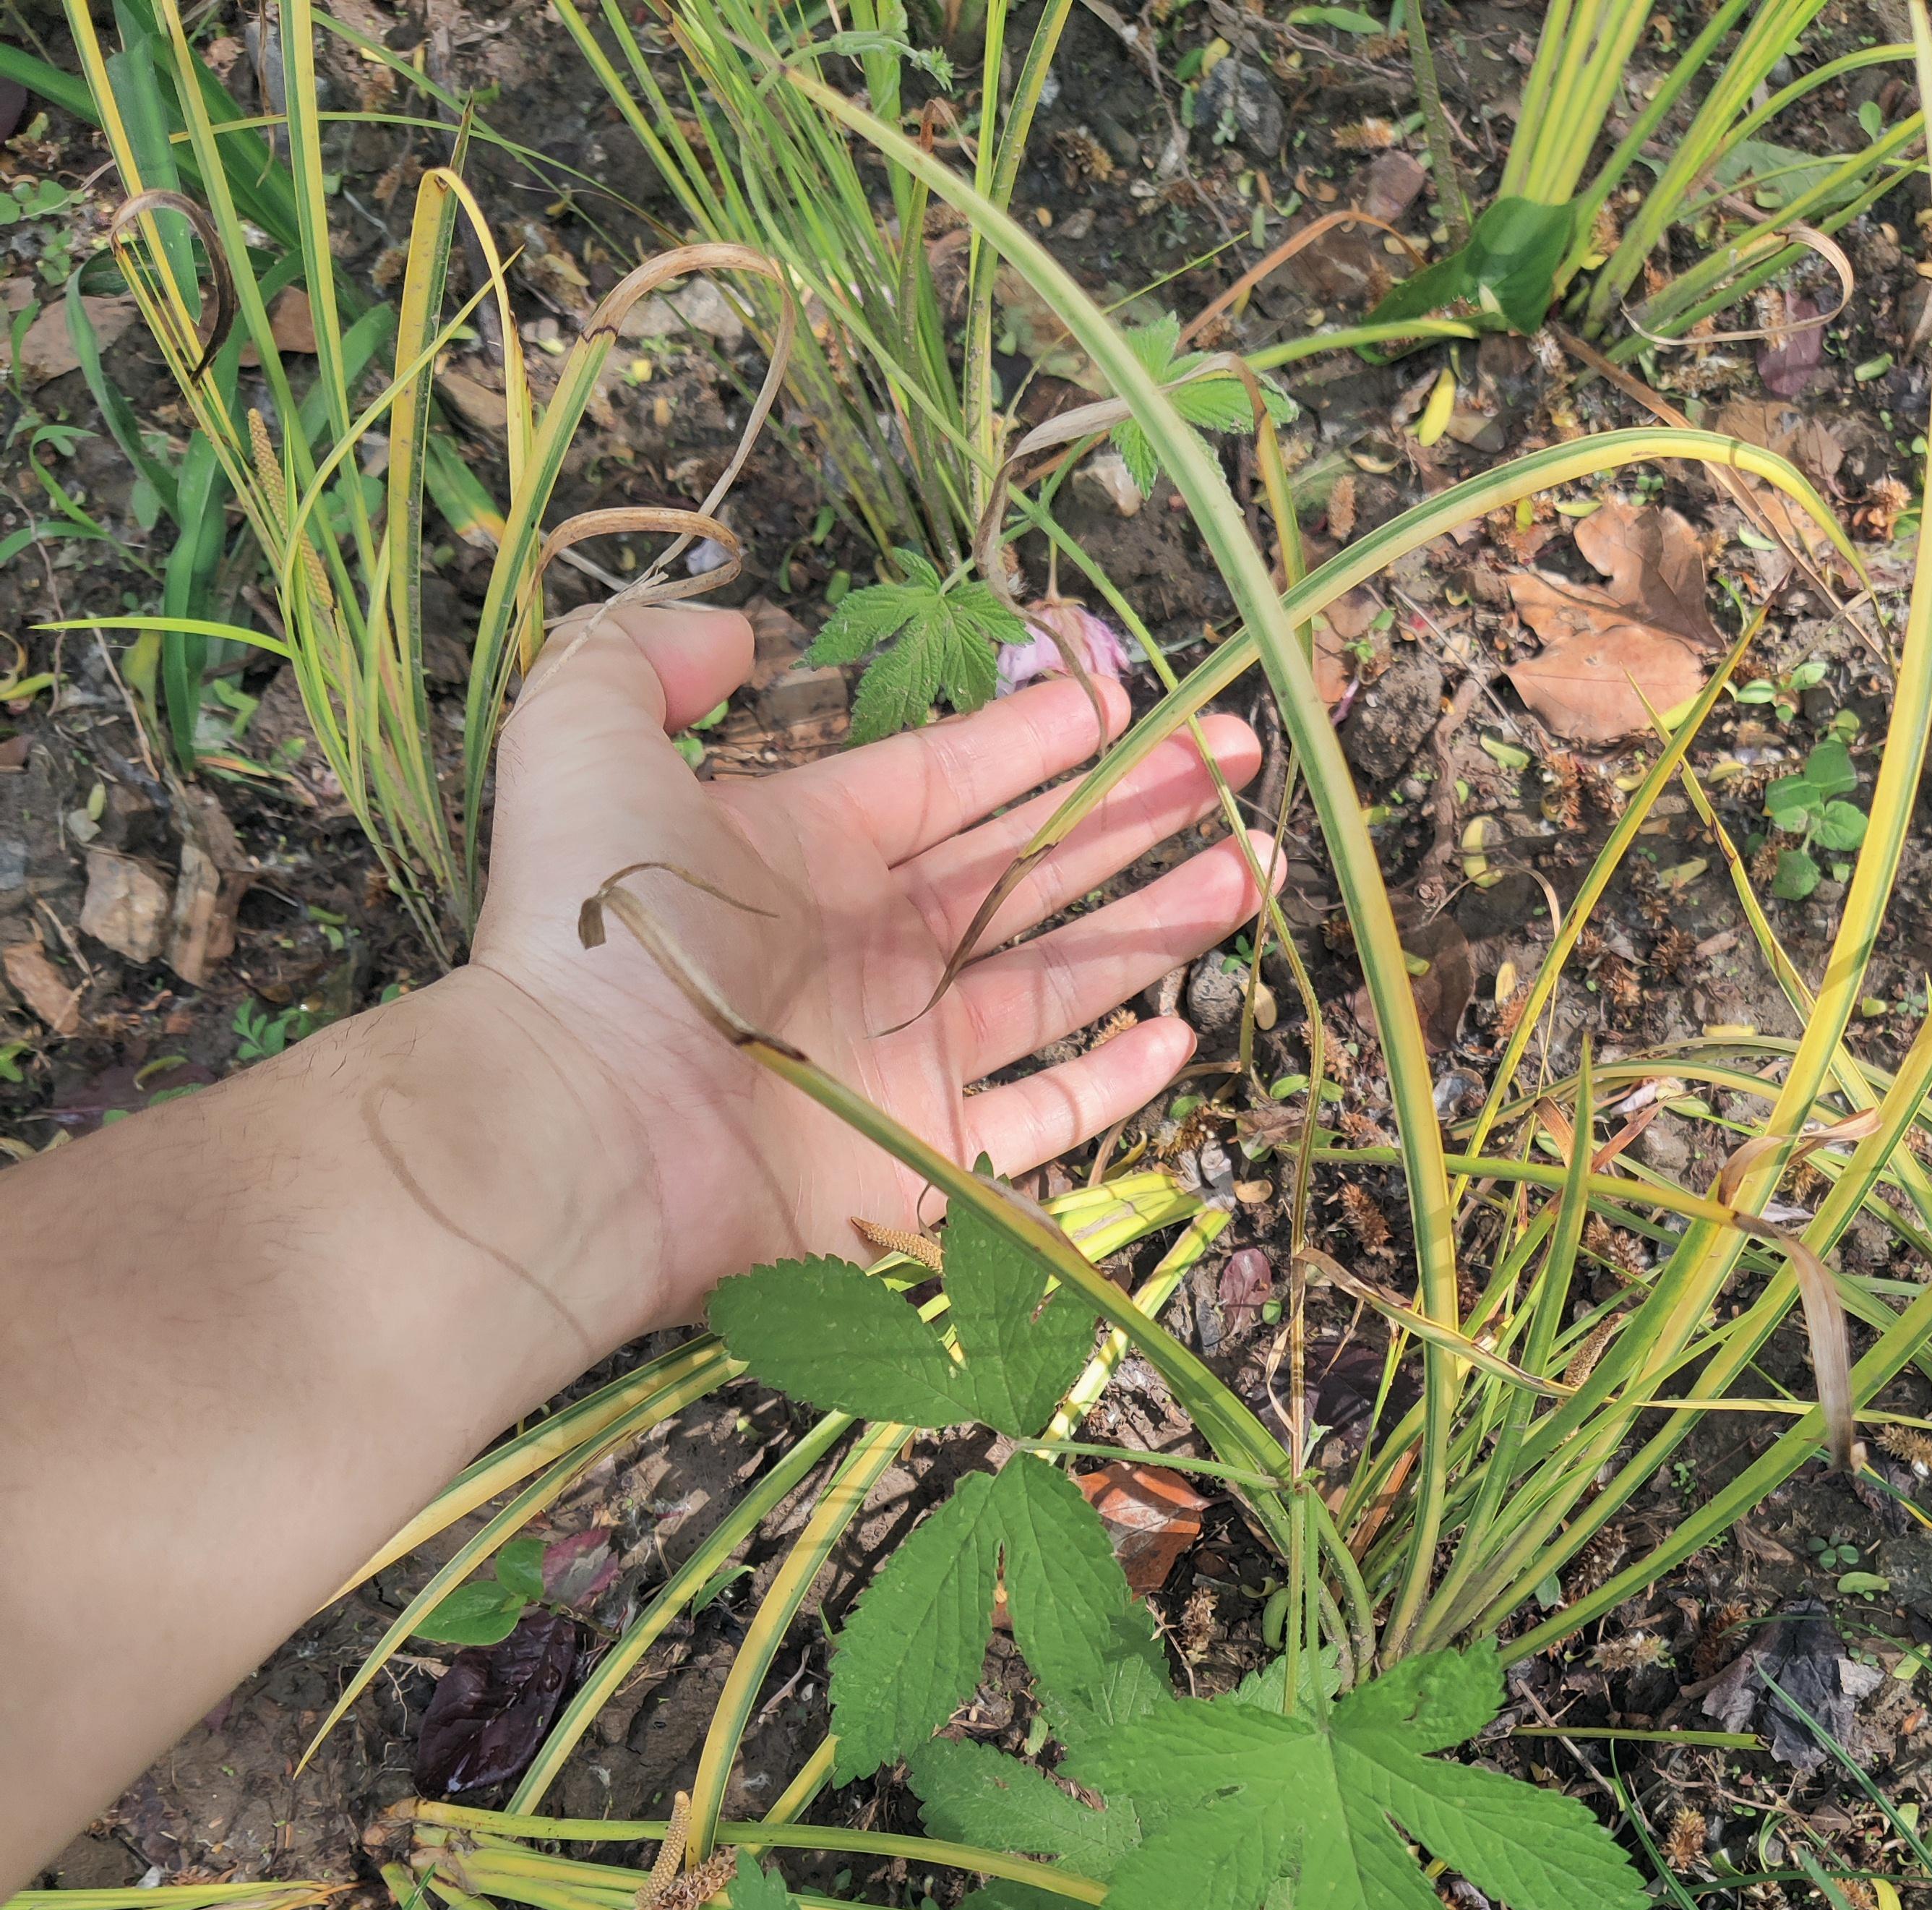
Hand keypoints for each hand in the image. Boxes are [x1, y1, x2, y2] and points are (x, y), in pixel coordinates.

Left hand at [473, 601, 1270, 1325]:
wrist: (587, 1123)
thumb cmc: (596, 930)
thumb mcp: (584, 735)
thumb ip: (646, 655)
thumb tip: (737, 627)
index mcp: (807, 852)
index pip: (951, 780)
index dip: (1038, 736)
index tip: (1124, 698)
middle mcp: (867, 953)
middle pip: (1029, 868)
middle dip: (1136, 811)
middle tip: (1232, 760)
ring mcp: (903, 1060)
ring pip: (1061, 981)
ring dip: (1157, 922)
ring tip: (1251, 868)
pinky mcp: (924, 1162)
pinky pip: (1043, 1121)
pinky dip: (1114, 1082)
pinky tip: (1179, 1026)